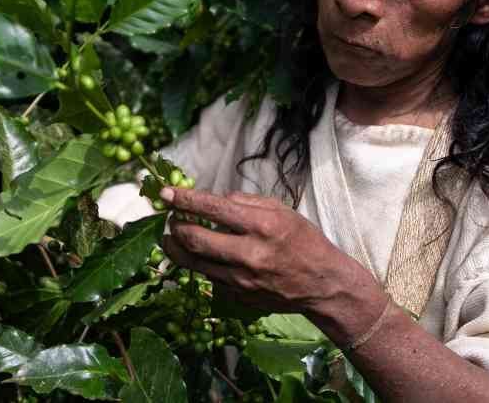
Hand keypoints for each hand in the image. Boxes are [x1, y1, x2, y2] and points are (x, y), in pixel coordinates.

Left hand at [160, 187, 373, 316]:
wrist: (323, 285)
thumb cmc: (303, 241)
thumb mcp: (281, 210)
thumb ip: (245, 202)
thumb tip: (214, 198)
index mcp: (261, 225)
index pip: (212, 208)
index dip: (183, 199)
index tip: (165, 193)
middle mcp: (248, 253)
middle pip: (193, 239)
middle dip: (174, 226)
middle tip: (170, 217)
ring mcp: (241, 279)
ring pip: (192, 262)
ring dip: (176, 246)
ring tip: (172, 235)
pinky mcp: (238, 296)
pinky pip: (207, 276)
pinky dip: (199, 263)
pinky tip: (201, 254)